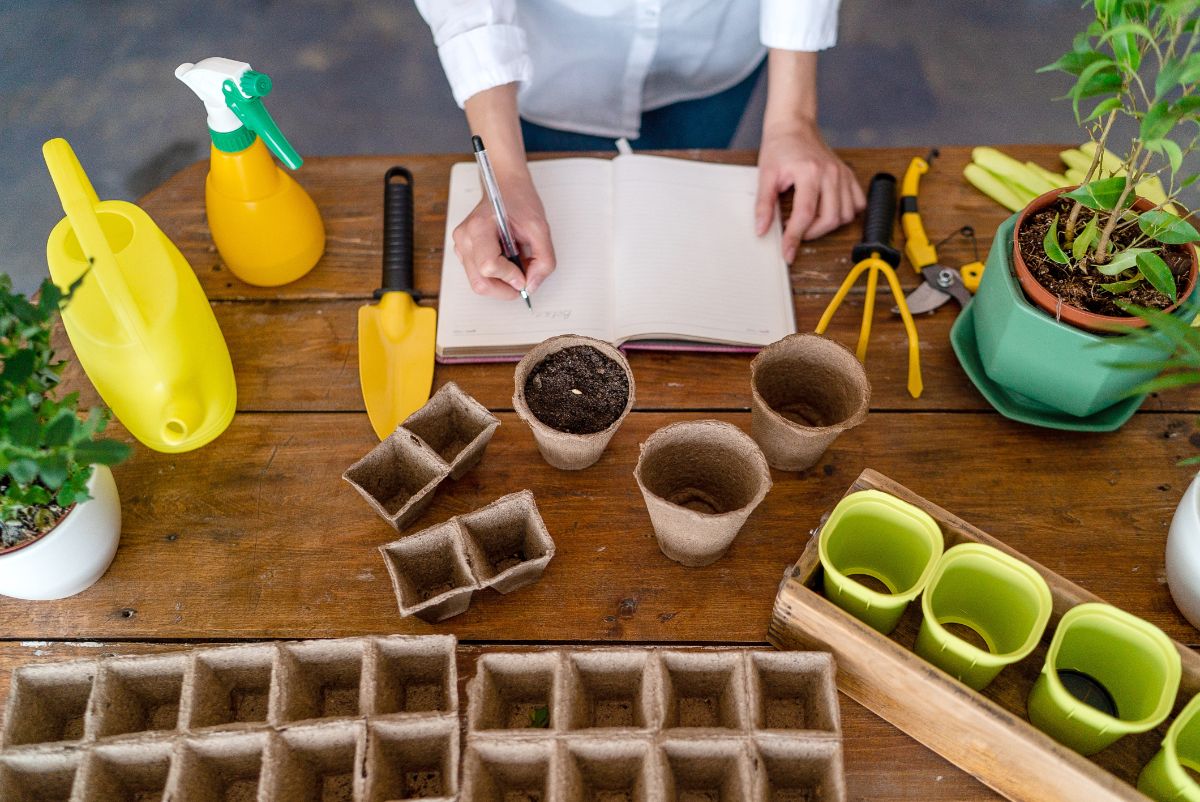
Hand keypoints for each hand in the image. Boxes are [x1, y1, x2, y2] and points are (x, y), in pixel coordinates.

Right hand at [452, 170, 555, 299]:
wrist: (505, 186)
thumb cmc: (517, 200)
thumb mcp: (539, 227)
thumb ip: (543, 259)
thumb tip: (532, 284)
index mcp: (479, 227)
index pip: (489, 266)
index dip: (510, 277)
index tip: (525, 276)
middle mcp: (465, 238)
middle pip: (480, 283)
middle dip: (505, 289)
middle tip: (523, 282)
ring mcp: (462, 246)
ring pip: (479, 284)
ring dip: (501, 284)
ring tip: (516, 267)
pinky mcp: (465, 253)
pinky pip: (478, 276)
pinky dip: (496, 278)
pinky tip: (507, 263)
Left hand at [755, 119, 865, 261]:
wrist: (794, 126)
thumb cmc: (780, 147)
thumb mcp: (765, 175)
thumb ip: (764, 204)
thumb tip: (762, 229)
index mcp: (809, 172)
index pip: (805, 214)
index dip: (795, 237)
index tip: (788, 252)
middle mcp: (831, 173)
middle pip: (830, 218)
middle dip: (812, 234)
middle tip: (796, 234)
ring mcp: (842, 174)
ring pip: (846, 214)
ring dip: (829, 226)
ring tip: (810, 223)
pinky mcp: (848, 175)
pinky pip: (857, 203)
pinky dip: (846, 214)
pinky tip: (830, 212)